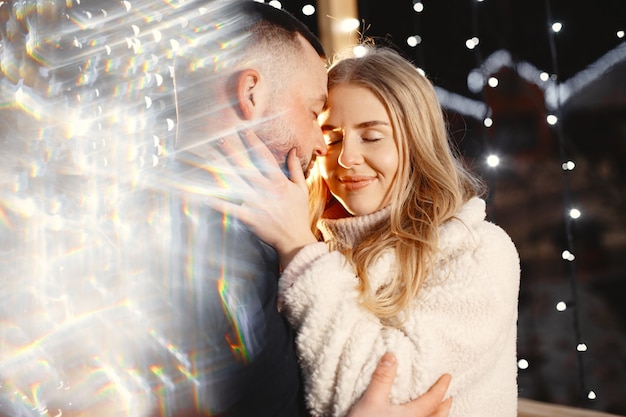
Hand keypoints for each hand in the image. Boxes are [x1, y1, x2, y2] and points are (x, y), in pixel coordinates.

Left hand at [204, 128, 317, 266]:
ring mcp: (256, 203)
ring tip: (208, 159)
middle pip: (246, 166)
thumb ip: (296, 168)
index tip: (243, 130)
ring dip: (221, 171)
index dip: (253, 142)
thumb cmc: (298, 214)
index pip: (264, 156)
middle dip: (233, 152)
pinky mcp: (248, 217)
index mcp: (278, 181)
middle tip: (220, 139)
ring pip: (236, 184)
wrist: (295, 239)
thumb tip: (294, 149)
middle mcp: (266, 189)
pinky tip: (203, 196)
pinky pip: (230, 208)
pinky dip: (217, 202)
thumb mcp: (301, 189)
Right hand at [348, 353, 452, 416]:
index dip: (441, 388)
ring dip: (437, 416)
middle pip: (437, 416)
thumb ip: (382, 378)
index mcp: (411, 415)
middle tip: (449, 397)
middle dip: (444, 406)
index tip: (447, 377)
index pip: (432, 400)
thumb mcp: (371, 400)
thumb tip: (391, 355)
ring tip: (438, 410)